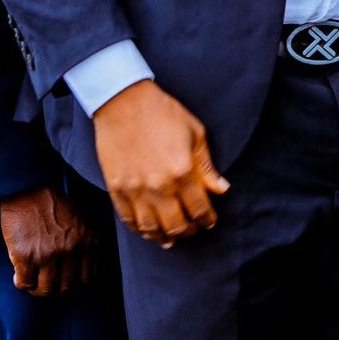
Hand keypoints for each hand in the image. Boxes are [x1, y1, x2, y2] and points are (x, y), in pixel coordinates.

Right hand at [0, 186, 94, 297]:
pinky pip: (24, 283)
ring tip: (32, 284)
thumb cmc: (54, 205)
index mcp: (88, 241)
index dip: (75, 286)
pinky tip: (19, 276)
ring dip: (37, 291)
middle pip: (67, 287)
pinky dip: (21, 284)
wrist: (29, 189)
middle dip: (56, 291)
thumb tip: (83, 271)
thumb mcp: (81, 221)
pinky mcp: (25, 255)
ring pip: (46, 290)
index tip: (65, 284)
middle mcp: (71, 250)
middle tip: (46, 286)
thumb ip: (85, 243)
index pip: (87, 278)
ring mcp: (48, 254)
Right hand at [93, 80, 228, 247]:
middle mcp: (159, 186)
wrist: (123, 102)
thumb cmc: (163, 113)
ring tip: (172, 237)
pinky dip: (140, 230)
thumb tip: (222, 189)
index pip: (200, 209)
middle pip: (177, 224)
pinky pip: (129, 220)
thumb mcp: (195, 134)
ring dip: (165, 236)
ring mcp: (135, 190)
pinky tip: (149, 231)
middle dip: (189, 231)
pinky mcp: (116, 189)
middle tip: (194, 229)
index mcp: (182, 172)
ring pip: (151, 228)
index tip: (210, 222)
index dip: (208, 220)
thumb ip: (207, 167)